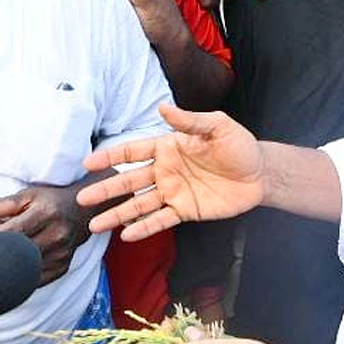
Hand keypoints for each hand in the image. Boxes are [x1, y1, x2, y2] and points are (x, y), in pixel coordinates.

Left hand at [0, 184, 92, 285]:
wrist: (81, 214)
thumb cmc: (50, 202)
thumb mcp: (30, 195)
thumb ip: (5, 203)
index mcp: (46, 214)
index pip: (17, 230)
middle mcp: (56, 235)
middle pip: (21, 252)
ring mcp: (61, 254)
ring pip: (28, 270)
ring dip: (8, 269)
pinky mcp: (62, 268)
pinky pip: (36, 280)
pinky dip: (21, 278)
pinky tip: (9, 272)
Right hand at [79, 104, 265, 240]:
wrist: (260, 174)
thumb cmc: (239, 145)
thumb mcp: (218, 126)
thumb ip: (190, 120)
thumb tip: (163, 108)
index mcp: (167, 147)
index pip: (132, 151)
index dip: (110, 156)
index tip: (87, 163)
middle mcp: (164, 170)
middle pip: (129, 182)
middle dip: (105, 190)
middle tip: (82, 198)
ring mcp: (173, 192)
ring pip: (139, 205)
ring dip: (117, 215)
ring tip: (95, 225)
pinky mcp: (185, 211)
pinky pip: (160, 221)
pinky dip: (143, 229)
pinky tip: (126, 236)